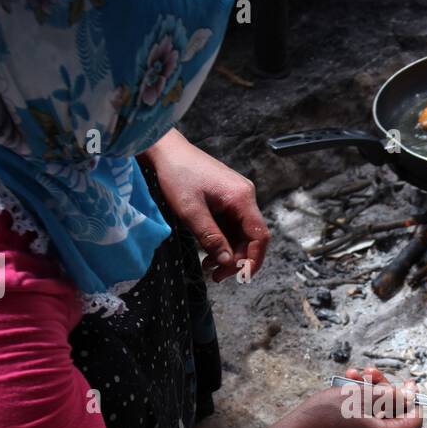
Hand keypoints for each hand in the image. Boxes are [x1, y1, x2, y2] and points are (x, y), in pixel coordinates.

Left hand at [142, 130, 269, 281]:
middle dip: (236, 259)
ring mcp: (236, 197)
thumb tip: (227, 262)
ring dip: (228, 253)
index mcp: (242, 198)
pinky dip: (222, 241)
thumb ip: (211, 238)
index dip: (253, 259)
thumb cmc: (177, 175)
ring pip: (240, 234)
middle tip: (217, 276)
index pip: (260, 235)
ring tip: (209, 267)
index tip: (240, 276)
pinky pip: (231, 226)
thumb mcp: (191, 211)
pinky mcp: (227, 199)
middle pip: (251, 237)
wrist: (166, 150)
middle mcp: (245, 197)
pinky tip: (208, 252)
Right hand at [277, 367, 421, 427]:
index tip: (404, 382)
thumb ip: (390, 395)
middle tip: (369, 373)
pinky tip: (343, 395)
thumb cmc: (324, 417)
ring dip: (367, 396)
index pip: (413, 420)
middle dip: (382, 391)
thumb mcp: (360, 396)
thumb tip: (409, 395)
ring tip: (351, 378)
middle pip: (393, 417)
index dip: (412, 398)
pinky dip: (357, 411)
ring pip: (375, 420)